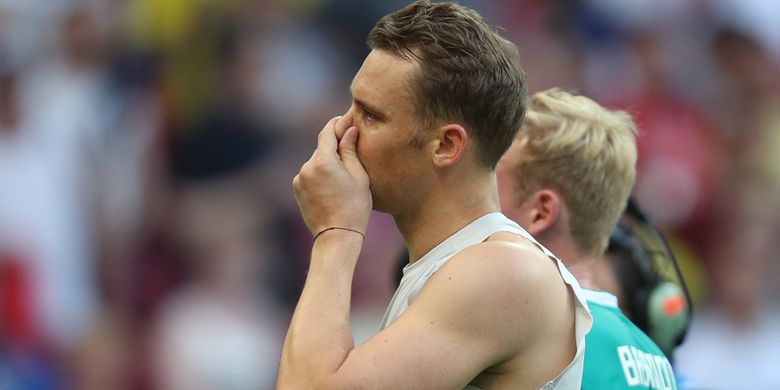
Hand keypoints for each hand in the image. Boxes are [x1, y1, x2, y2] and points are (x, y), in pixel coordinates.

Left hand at [293, 115, 371, 237]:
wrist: (336, 236)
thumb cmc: (354, 207)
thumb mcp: (358, 176)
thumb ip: (351, 150)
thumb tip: (349, 130)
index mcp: (323, 161)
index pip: (328, 132)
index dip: (337, 123)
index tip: (345, 119)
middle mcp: (307, 166)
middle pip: (322, 148)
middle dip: (334, 147)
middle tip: (351, 150)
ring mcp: (299, 178)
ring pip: (316, 162)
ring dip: (327, 163)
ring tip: (343, 177)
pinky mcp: (297, 189)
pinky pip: (310, 175)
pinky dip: (320, 175)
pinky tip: (332, 188)